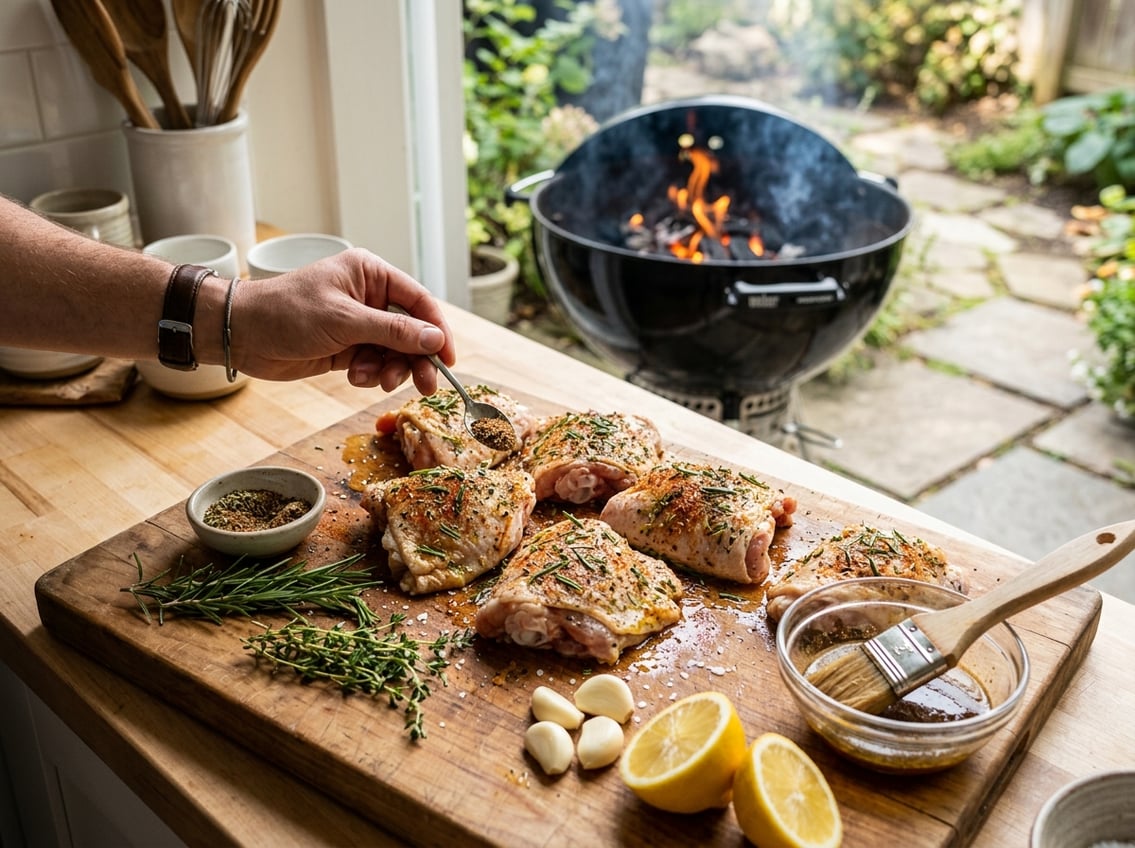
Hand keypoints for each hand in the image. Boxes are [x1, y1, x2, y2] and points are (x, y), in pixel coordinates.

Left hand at [230, 247, 455, 393]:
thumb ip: (393, 331)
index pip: (419, 301)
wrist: (243, 335)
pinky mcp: (347, 348)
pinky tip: (354, 376)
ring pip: (395, 352)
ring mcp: (358, 324)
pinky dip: (371, 374)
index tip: (450, 358)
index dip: (438, 330)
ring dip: (391, 369)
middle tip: (427, 385)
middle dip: (417, 358)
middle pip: (412, 331)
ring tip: (375, 380)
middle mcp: (369, 297)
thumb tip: (434, 338)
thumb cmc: (287, 313)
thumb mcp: (345, 320)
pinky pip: (375, 364)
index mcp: (370, 274)